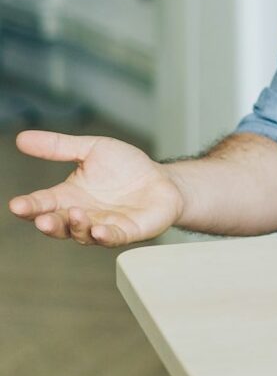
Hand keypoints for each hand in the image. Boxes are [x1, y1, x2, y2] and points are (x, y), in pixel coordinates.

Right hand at [8, 131, 184, 246]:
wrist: (162, 179)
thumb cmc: (125, 167)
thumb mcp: (92, 149)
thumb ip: (59, 146)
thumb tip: (22, 138)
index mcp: (69, 196)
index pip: (43, 203)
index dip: (29, 206)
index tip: (17, 205)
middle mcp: (82, 215)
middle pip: (58, 224)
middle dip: (48, 223)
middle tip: (41, 218)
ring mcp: (103, 225)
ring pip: (82, 233)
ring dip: (76, 226)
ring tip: (75, 214)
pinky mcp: (127, 231)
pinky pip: (112, 238)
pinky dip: (104, 236)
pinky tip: (98, 231)